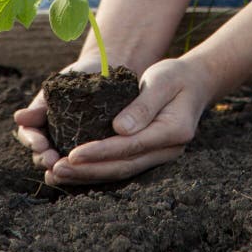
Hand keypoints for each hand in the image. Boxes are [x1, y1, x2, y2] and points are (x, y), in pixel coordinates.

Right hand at [13, 53, 104, 170]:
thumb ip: (40, 106)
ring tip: (64, 167)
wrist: (103, 70)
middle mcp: (50, 137)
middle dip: (44, 159)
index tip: (40, 144)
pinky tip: (85, 169)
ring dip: (60, 167)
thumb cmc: (76, 78)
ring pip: (59, 162)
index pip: (29, 136)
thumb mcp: (57, 90)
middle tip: (52, 161)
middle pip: (40, 155)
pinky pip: (82, 161)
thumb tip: (18, 117)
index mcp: (39, 122)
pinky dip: (81, 167)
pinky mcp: (89, 148)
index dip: (32, 142)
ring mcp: (68, 143)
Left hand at [44, 57, 212, 184]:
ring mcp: (160, 156)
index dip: (100, 152)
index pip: (131, 146)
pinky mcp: (150, 155)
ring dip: (88, 175)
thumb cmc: (176, 76)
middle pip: (124, 166)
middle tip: (56, 170)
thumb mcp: (162, 81)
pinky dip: (97, 170)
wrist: (195, 82)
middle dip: (88, 170)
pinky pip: (122, 166)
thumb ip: (143, 105)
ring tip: (57, 174)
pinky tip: (74, 171)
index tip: (72, 154)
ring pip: (121, 171)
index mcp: (173, 131)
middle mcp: (169, 150)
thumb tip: (119, 129)